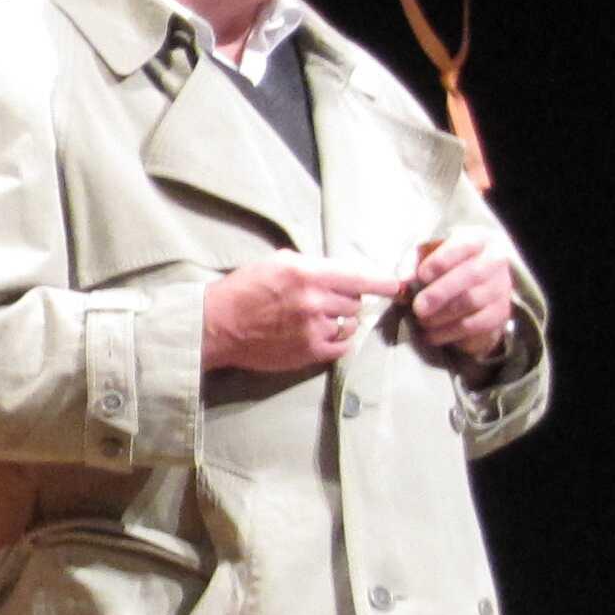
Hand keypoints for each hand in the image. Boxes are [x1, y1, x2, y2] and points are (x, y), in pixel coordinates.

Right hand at [201, 257, 402, 375]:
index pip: (358, 276)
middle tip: (324, 301)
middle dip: (345, 300)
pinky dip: (336, 339)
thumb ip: (310, 265)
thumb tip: (339, 272)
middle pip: (355, 301)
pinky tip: (321, 334)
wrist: (217, 325)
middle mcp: (315, 299)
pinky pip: (341, 345)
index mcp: (307, 272)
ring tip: (316, 319)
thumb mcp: (275, 263)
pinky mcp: (310, 351)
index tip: (397, 285)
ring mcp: (314, 328)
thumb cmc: (243, 290)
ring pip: (349, 322)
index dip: (382, 282)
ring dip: (339, 320)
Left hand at [395, 235, 516, 365]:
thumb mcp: (428, 256)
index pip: (463, 245)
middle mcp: (494, 262)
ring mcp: (500, 289)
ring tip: (422, 321)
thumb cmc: (446, 267)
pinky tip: (432, 334)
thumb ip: (412, 265)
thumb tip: (401, 283)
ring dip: (442, 316)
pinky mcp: (500, 314)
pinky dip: (449, 333)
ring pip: (473, 302)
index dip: (441, 261)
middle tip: (418, 307)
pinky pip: (475, 326)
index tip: (422, 275)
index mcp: (476, 240)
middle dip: (440, 293)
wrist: (478, 288)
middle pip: (471, 275)